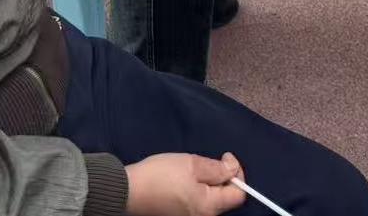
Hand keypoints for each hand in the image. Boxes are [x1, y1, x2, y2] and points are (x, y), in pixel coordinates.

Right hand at [124, 152, 244, 215]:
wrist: (128, 190)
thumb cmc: (160, 176)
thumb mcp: (191, 164)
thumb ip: (217, 168)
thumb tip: (233, 169)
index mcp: (209, 208)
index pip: (238, 195)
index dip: (237, 174)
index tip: (225, 158)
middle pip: (225, 198)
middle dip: (222, 177)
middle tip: (209, 161)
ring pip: (211, 200)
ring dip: (209, 183)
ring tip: (194, 169)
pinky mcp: (179, 215)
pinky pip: (198, 202)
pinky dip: (199, 189)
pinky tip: (185, 179)